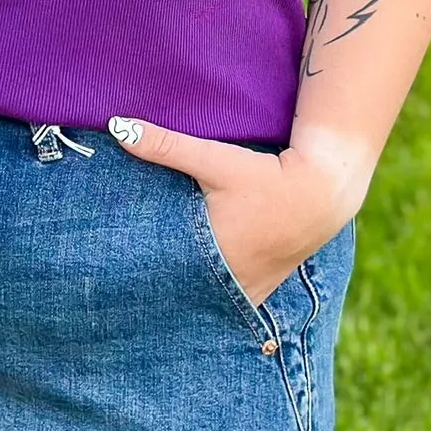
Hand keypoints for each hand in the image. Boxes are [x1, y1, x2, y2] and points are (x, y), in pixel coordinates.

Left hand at [106, 116, 360, 307]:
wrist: (322, 193)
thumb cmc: (269, 176)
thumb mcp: (217, 160)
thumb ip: (166, 145)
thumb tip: (116, 126)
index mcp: (210, 255)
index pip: (158, 274)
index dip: (132, 274)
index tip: (108, 273)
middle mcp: (229, 281)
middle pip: (178, 293)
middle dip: (153, 289)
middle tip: (119, 285)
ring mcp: (247, 292)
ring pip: (202, 303)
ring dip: (182, 297)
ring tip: (148, 298)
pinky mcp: (260, 290)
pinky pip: (226, 304)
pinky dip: (208, 300)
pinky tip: (189, 297)